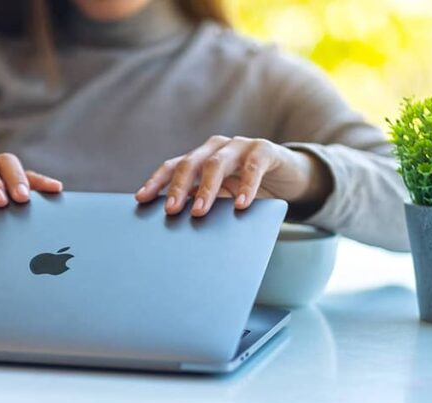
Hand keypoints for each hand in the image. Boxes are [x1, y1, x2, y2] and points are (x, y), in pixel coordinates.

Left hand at [135, 135, 332, 216]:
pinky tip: (241, 205)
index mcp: (202, 157)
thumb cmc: (248, 187)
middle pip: (191, 163)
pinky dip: (247, 186)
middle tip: (171, 210)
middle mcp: (217, 147)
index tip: (142, 199)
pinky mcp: (265, 150)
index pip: (173, 166)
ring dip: (206, 188)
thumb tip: (179, 227)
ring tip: (199, 211)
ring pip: (217, 163)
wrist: (289, 175)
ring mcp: (240, 146)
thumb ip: (204, 201)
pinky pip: (253, 167)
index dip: (157, 181)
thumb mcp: (223, 195)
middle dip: (178, 187)